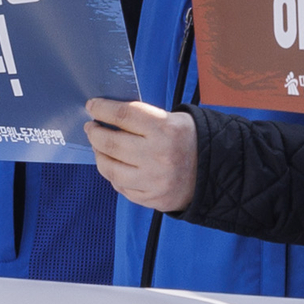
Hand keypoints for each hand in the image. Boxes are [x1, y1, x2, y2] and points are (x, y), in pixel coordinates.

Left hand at [85, 100, 200, 211]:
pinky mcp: (151, 198)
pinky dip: (112, 174)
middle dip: (95, 133)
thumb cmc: (188, 140)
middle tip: (91, 127)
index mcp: (165, 129)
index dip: (102, 109)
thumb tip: (107, 114)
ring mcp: (154, 180)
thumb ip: (142, 117)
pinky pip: (120, 186)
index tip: (92, 106)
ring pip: (110, 168)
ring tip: (98, 147)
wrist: (213, 172)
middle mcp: (158, 155)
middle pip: (111, 142)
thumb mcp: (173, 119)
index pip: (123, 115)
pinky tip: (113, 165)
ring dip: (99, 154)